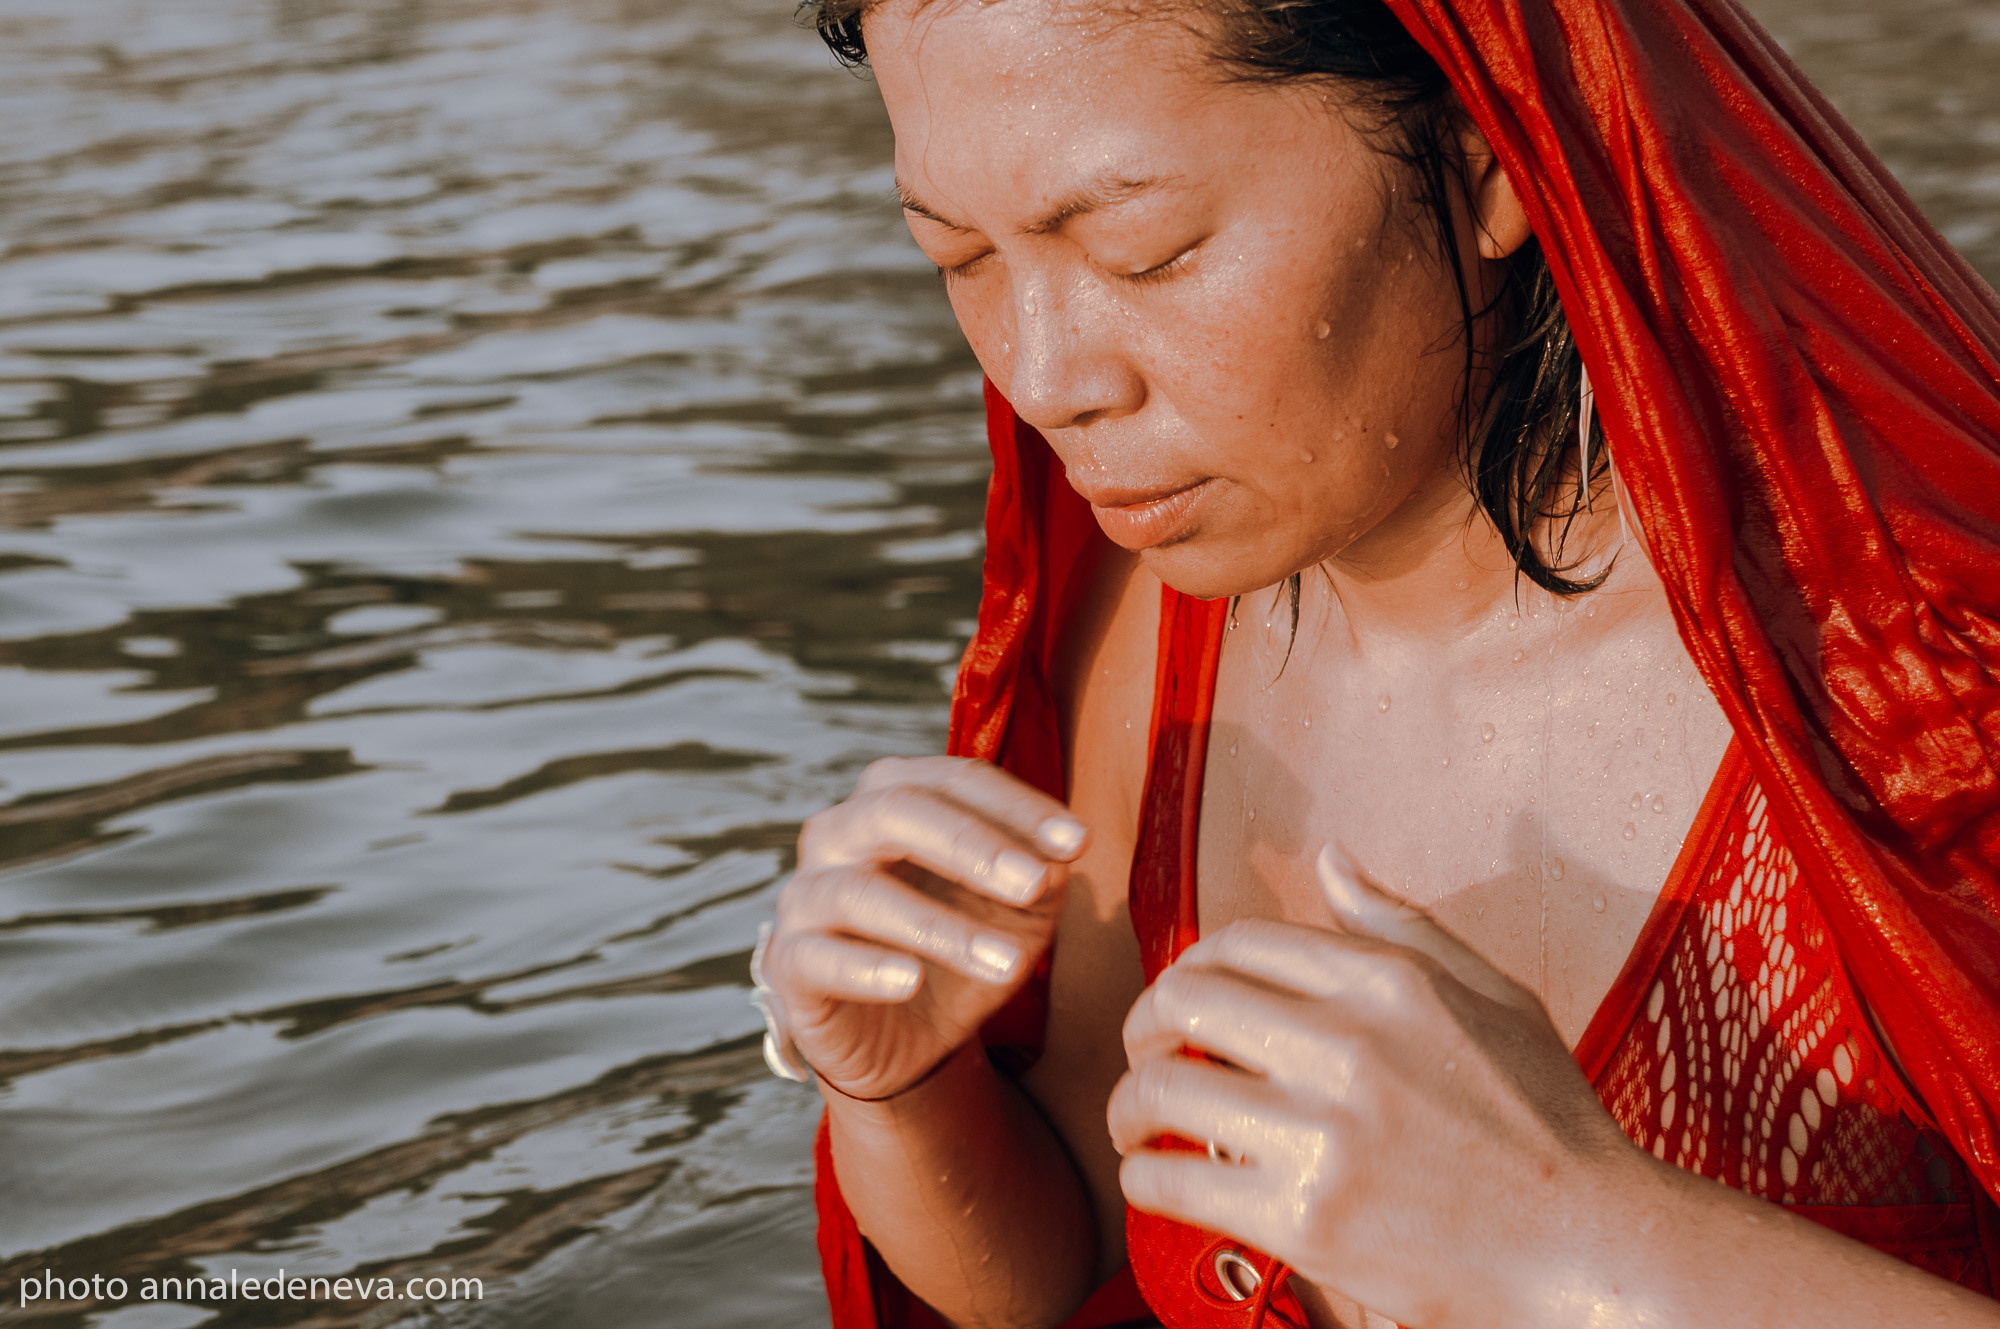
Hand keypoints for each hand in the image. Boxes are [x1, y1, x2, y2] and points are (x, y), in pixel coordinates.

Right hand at [761, 756, 1087, 1101]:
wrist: (908, 1039)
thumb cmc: (959, 950)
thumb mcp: (1016, 912)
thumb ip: (1040, 874)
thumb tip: (1062, 851)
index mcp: (894, 797)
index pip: (953, 780)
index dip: (1017, 807)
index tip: (1079, 842)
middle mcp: (840, 832)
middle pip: (896, 811)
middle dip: (972, 845)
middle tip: (1036, 883)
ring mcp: (805, 894)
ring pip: (859, 891)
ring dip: (940, 926)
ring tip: (1008, 963)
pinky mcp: (787, 962)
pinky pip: (815, 956)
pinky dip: (866, 967)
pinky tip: (914, 981)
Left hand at [1107, 844, 1642, 1328]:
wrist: (1592, 1254)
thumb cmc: (1549, 1124)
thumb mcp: (1492, 996)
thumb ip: (1400, 923)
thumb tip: (1331, 858)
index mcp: (1387, 982)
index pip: (1238, 943)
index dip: (1192, 967)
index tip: (1187, 1002)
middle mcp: (1347, 1046)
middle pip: (1181, 1002)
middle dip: (1144, 1028)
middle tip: (1146, 1057)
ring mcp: (1322, 1134)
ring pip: (1161, 1092)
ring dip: (1129, 1108)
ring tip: (1139, 1126)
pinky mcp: (1305, 1220)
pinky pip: (1172, 1184)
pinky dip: (1144, 1180)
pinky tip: (1160, 1181)